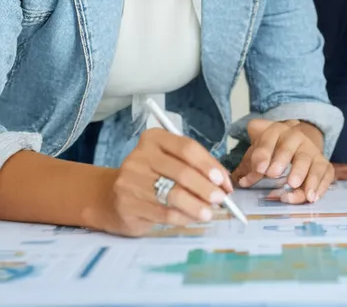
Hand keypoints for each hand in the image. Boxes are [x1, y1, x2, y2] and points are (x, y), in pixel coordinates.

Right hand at [93, 128, 233, 236]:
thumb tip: (222, 183)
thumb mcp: (169, 161)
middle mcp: (140, 156)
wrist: (112, 198)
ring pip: (174, 194)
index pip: (187, 148)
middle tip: (221, 199)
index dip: (209, 164)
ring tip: (209, 213)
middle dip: (206, 188)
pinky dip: (183, 217)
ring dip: (197, 205)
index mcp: (154, 138)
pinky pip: (164, 213)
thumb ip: (193, 166)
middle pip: (182, 172)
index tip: (222, 180)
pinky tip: (192, 218)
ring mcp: (131, 181)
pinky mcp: (128, 205)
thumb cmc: (151, 176)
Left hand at [232, 119, 333, 203]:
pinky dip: (321, 185)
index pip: (269, 139)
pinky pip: (326, 172)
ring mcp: (312, 151)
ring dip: (306, 176)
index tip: (260, 168)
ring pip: (311, 161)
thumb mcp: (259, 152)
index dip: (263, 153)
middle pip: (291, 147)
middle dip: (282, 160)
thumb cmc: (273, 150)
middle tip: (274, 174)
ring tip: (298, 189)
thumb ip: (250, 166)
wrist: (297, 142)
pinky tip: (313, 197)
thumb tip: (242, 181)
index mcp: (277, 132)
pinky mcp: (324, 163)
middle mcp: (297, 138)